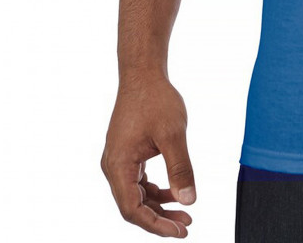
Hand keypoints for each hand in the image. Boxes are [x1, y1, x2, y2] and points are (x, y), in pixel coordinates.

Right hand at [101, 74, 196, 236]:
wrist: (144, 75)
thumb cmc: (156, 100)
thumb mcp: (173, 135)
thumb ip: (180, 169)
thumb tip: (189, 200)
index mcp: (118, 166)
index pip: (132, 209)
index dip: (155, 225)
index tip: (179, 231)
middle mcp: (113, 167)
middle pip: (134, 206)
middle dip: (159, 219)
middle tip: (186, 226)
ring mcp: (119, 161)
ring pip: (137, 195)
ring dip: (159, 206)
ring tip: (185, 213)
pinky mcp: (127, 154)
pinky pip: (139, 181)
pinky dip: (156, 190)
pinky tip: (174, 193)